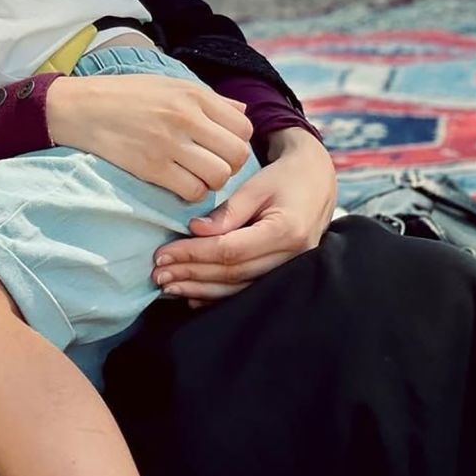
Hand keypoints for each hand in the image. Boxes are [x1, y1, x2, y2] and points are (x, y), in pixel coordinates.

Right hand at [45, 72, 253, 201]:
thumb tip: (243, 112)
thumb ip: (209, 99)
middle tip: (211, 165)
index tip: (220, 146)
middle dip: (229, 165)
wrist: (80, 107)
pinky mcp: (151, 167)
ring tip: (194, 175)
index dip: (236, 141)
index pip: (243, 126)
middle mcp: (185, 117)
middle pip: (236, 154)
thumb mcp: (169, 84)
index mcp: (192, 94)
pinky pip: (192, 191)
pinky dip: (191, 193)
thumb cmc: (125, 95)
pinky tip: (178, 182)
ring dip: (211, 182)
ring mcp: (169, 143)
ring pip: (218, 176)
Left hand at [151, 128, 336, 305]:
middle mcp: (291, 257)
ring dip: (200, 289)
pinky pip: (248, 291)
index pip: (230, 250)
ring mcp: (291, 271)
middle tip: (157, 274)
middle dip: (191, 274)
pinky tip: (194, 296)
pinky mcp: (284, 276)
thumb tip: (195, 230)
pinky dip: (219, 296)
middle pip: (232, 273)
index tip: (162, 254)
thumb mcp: (256, 185)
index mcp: (285, 230)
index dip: (193, 254)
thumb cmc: (285, 178)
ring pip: (238, 288)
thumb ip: (228, 211)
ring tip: (168, 286)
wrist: (317, 183)